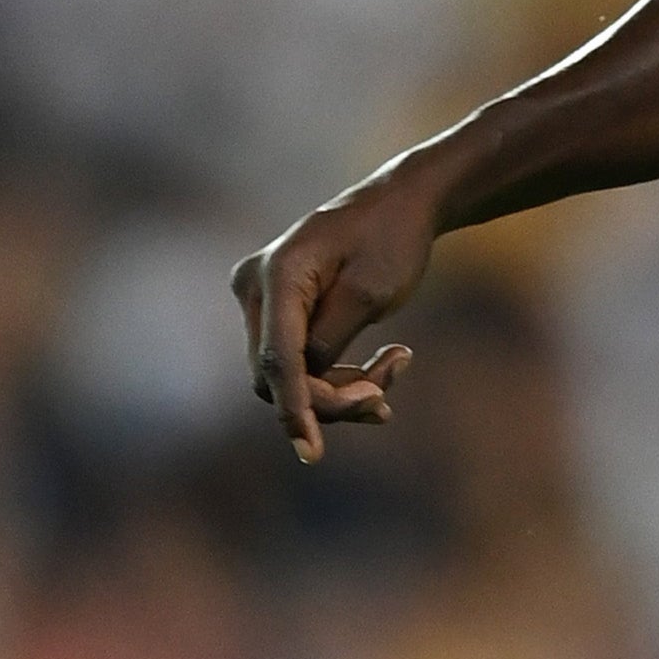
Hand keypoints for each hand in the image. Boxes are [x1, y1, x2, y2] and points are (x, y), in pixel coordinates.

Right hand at [230, 179, 440, 462]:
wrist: (402, 204)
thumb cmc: (392, 240)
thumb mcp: (371, 294)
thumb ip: (329, 341)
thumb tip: (302, 381)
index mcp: (277, 275)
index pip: (277, 360)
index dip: (295, 409)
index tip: (312, 453)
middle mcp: (256, 286)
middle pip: (278, 374)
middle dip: (332, 395)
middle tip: (386, 395)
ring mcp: (263, 296)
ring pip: (288, 373)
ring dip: (340, 386)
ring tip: (398, 366)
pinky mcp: (280, 308)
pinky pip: (297, 358)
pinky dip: (336, 372)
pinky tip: (384, 370)